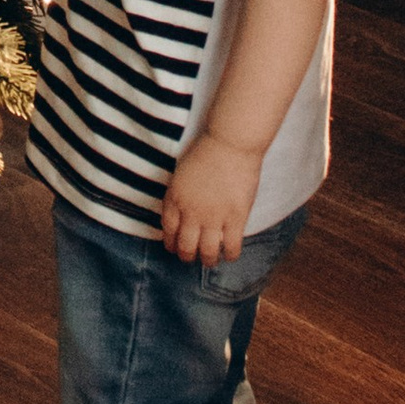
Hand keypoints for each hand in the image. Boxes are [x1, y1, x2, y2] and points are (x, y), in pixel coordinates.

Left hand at [161, 135, 265, 265]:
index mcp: (175, 199)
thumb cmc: (206, 150)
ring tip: (210, 260)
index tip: (173, 247)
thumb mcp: (182, 173)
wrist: (230, 143)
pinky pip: (231, 246)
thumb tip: (182, 211)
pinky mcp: (236, 218)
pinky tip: (230, 254)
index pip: (168, 231)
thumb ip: (179, 194)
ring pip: (207, 252)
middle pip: (185, 246)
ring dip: (208, 260)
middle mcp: (191, 213)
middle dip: (187, 256)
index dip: (170, 243)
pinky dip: (230, 254)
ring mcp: (214, 218)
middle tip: (191, 258)